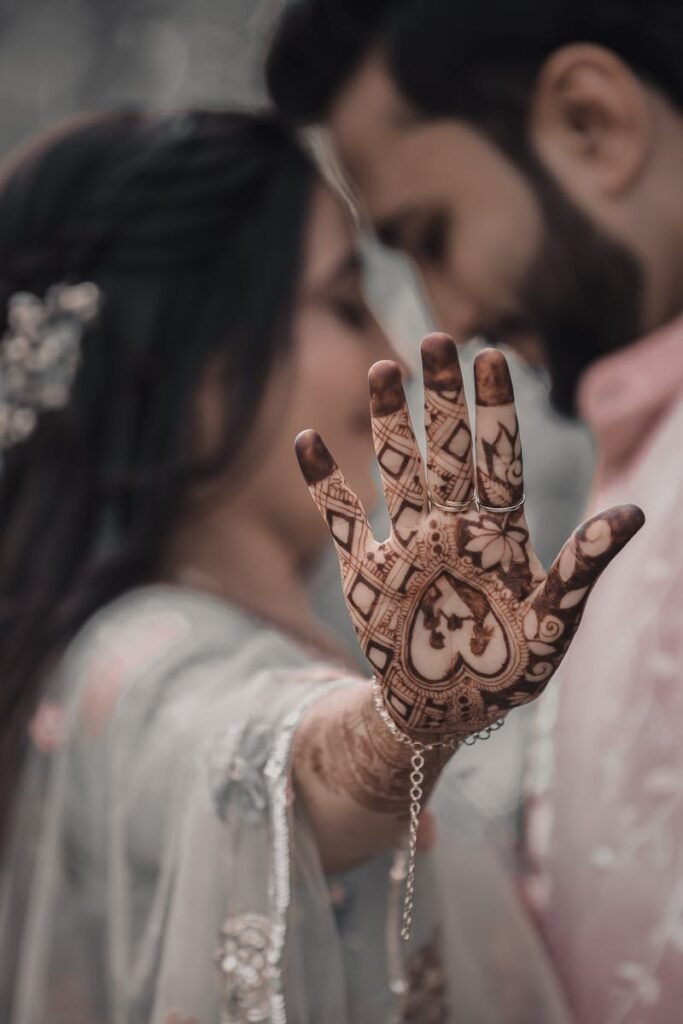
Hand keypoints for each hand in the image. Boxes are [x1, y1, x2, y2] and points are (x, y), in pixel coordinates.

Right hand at [296, 334, 643, 743]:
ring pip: (395, 469)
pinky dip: (324, 484)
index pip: (498, 458)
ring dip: (387, 422)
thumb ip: (582, 569)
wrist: (443, 710)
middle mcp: (451, 526)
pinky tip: (307, 443)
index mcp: (498, 534)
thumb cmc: (506, 671)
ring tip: (381, 370)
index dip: (494, 408)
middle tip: (435, 339)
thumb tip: (635, 512)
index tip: (492, 353)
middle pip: (446, 449)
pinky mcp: (365, 571)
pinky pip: (339, 519)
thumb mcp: (553, 625)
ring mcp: (405, 544)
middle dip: (441, 396)